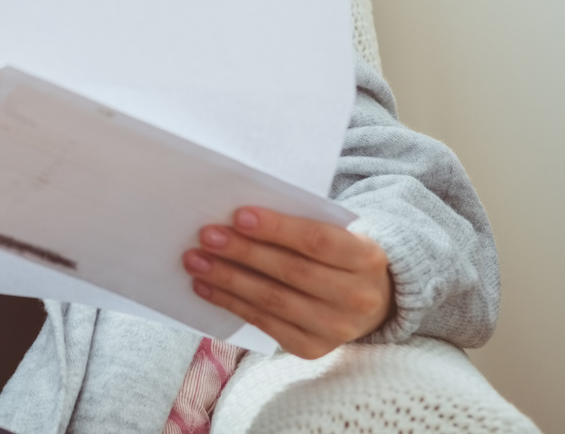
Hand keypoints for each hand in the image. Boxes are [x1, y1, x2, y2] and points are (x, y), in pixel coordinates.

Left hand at [183, 206, 393, 359]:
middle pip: (291, 272)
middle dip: (243, 252)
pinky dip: (231, 303)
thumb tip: (237, 218)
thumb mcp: (336, 234)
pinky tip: (206, 288)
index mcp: (366, 258)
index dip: (277, 228)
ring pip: (273, 300)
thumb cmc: (338, 256)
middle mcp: (356, 298)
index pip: (317, 240)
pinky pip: (264, 323)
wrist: (370, 302)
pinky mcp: (311, 348)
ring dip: (228, 279)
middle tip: (207, 236)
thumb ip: (299, 224)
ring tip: (195, 261)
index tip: (238, 215)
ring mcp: (334, 329)